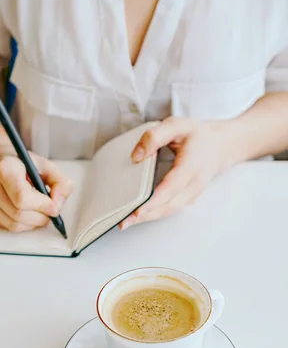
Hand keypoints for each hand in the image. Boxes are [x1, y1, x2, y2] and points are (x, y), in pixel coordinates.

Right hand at [0, 152, 73, 231]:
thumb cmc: (20, 163)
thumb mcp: (46, 165)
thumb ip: (61, 183)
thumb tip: (58, 204)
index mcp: (3, 168)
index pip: (23, 198)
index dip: (43, 206)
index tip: (55, 206)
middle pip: (18, 214)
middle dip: (40, 217)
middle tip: (51, 212)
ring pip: (13, 224)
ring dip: (33, 223)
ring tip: (40, 212)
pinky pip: (6, 226)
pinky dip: (22, 224)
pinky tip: (27, 212)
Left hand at [119, 117, 237, 229]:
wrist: (224, 145)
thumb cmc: (199, 136)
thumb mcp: (177, 125)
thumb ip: (155, 136)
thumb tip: (136, 155)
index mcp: (192, 165)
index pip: (172, 186)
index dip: (155, 200)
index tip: (138, 209)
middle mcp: (194, 183)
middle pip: (169, 205)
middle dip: (146, 215)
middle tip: (124, 221)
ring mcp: (192, 193)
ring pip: (169, 210)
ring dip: (148, 218)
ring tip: (126, 222)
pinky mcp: (188, 198)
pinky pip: (170, 209)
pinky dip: (154, 214)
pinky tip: (139, 215)